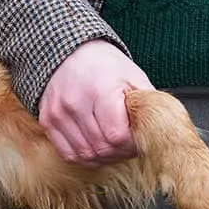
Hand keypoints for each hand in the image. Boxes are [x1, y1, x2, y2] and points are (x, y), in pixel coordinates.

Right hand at [36, 40, 151, 165]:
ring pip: (85, 155)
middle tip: (128, 145)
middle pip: (102, 148)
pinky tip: (96, 149)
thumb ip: (146, 104)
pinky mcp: (47, 120)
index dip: (132, 144)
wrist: (70, 51)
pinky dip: (85, 157)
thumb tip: (160, 131)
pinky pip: (68, 154)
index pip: (117, 136)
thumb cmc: (106, 65)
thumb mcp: (133, 77)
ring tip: (114, 147)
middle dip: (120, 153)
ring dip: (104, 157)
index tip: (137, 139)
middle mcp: (75, 102)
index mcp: (100, 90)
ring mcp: (58, 113)